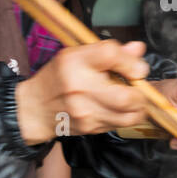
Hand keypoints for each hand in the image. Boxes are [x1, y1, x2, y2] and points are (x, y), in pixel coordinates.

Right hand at [15, 40, 150, 143]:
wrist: (35, 108)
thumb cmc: (60, 77)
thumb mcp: (78, 55)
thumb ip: (110, 51)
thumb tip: (139, 49)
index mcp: (75, 61)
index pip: (110, 55)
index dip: (131, 62)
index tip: (137, 68)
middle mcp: (79, 87)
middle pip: (126, 96)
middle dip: (141, 94)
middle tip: (140, 88)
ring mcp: (84, 111)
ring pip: (128, 115)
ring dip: (138, 108)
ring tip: (135, 99)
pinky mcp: (89, 128)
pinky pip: (119, 124)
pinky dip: (126, 116)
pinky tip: (120, 108)